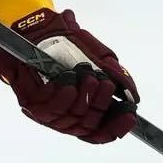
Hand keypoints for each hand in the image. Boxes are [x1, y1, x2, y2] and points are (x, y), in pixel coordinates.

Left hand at [0, 8, 137, 143]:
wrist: (35, 31)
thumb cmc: (66, 45)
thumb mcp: (98, 56)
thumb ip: (116, 75)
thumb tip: (132, 94)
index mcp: (81, 109)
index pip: (99, 132)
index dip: (116, 128)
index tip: (130, 116)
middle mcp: (64, 116)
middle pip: (88, 125)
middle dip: (100, 105)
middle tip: (105, 84)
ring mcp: (47, 113)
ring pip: (71, 118)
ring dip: (83, 98)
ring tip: (89, 78)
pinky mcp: (30, 105)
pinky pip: (50, 109)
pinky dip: (62, 97)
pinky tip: (68, 83)